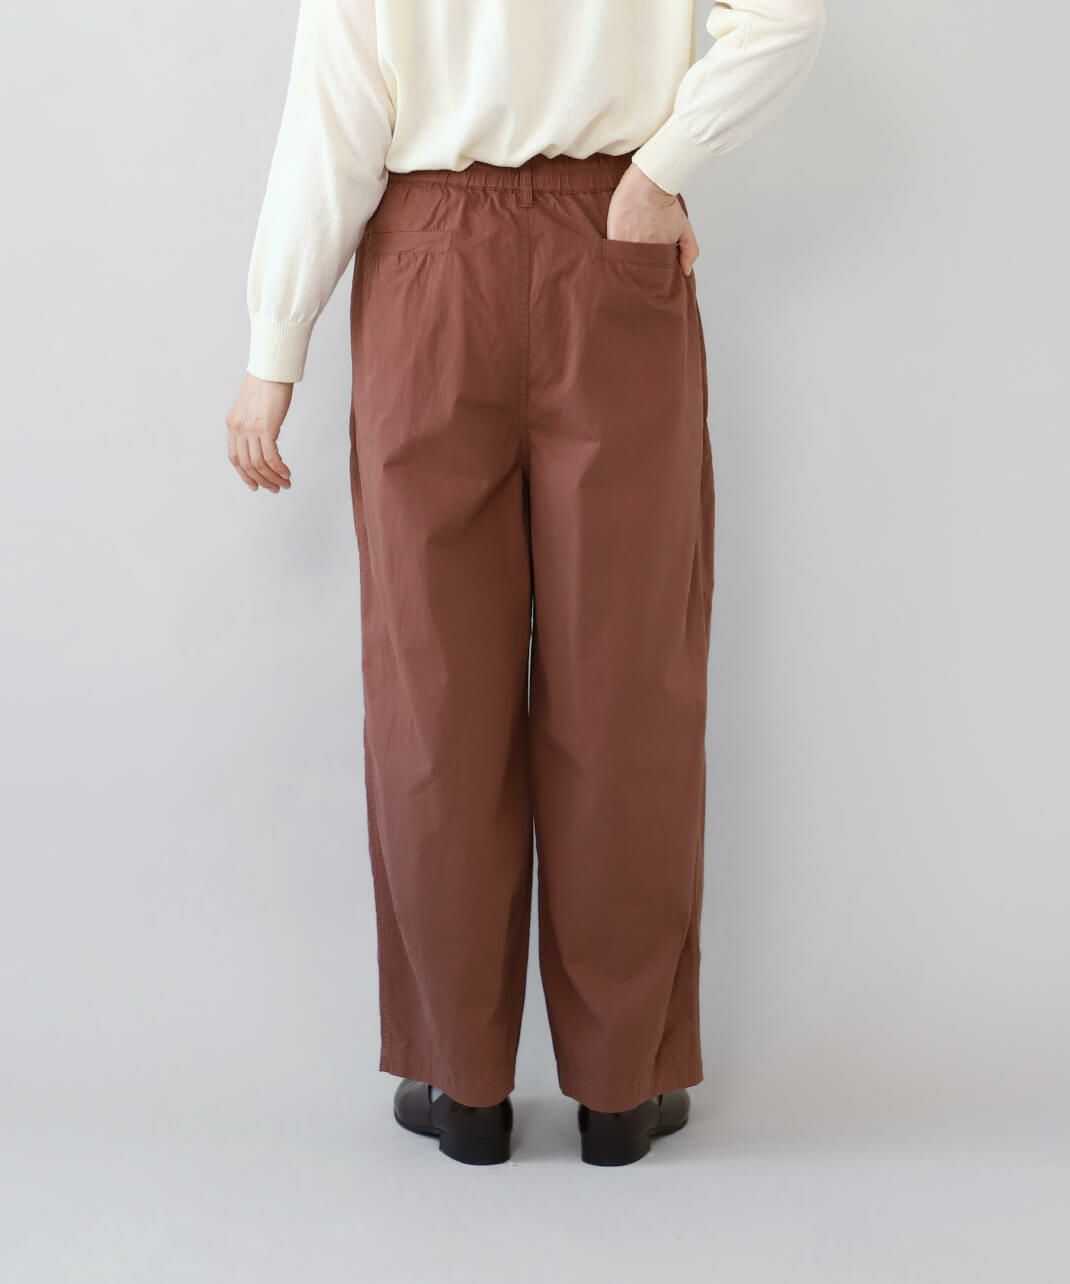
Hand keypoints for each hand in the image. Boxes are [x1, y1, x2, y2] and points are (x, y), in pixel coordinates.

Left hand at [225, 373, 293, 492]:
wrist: (271, 370)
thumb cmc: (266, 385)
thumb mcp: (252, 408)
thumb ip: (252, 424)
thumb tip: (264, 440)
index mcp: (232, 425)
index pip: (235, 458)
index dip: (245, 475)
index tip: (256, 485)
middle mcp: (238, 429)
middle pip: (247, 465)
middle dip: (262, 481)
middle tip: (275, 489)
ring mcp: (250, 429)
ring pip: (259, 464)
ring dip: (273, 478)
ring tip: (285, 484)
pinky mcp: (265, 428)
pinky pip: (271, 457)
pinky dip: (279, 468)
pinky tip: (287, 473)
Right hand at [607, 163, 699, 274]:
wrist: (650, 182)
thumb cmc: (665, 201)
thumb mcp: (684, 226)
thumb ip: (689, 249)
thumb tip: (686, 271)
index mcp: (661, 250)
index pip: (655, 271)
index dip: (652, 274)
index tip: (649, 275)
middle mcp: (646, 249)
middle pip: (640, 269)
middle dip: (639, 272)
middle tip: (636, 269)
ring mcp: (630, 243)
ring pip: (626, 262)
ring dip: (625, 263)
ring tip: (625, 259)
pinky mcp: (616, 235)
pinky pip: (613, 253)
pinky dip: (614, 255)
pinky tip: (614, 254)